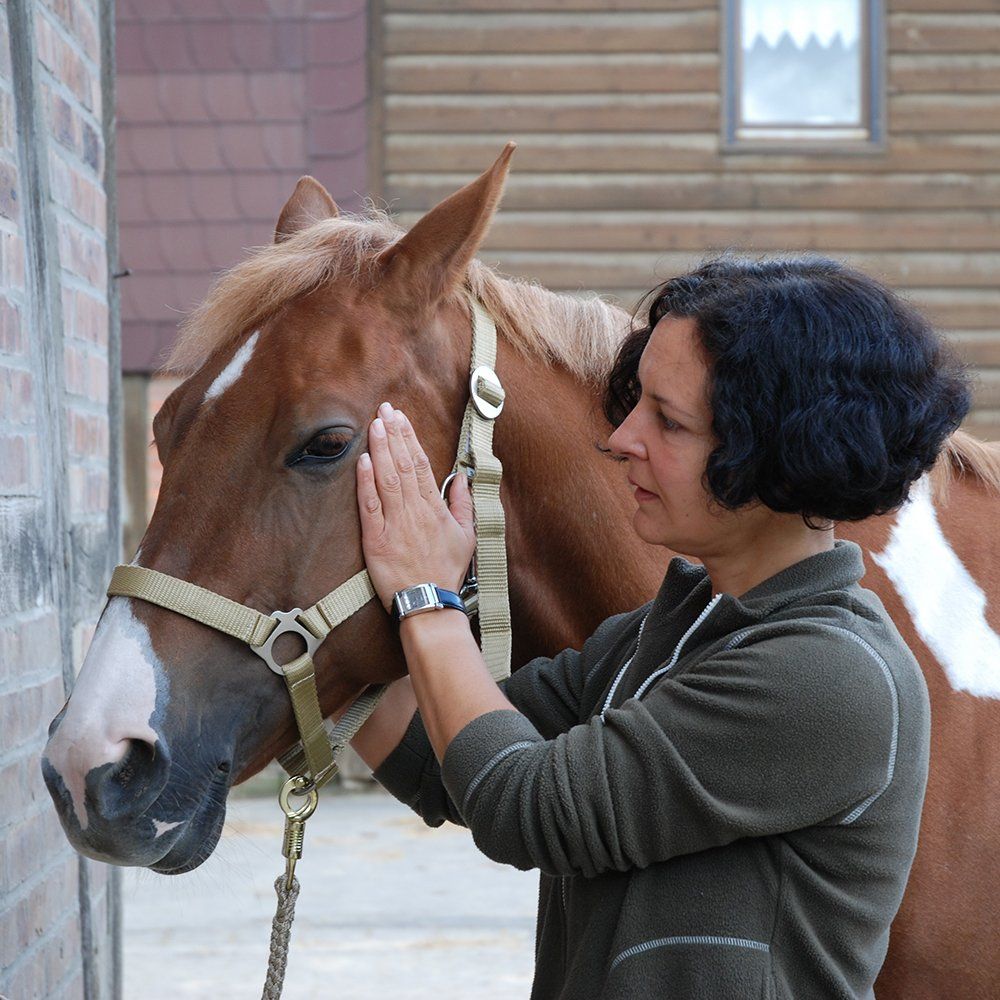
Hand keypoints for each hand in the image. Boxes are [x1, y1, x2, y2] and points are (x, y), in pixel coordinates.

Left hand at [357, 402, 475, 611]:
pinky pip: (370, 506)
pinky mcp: (376, 540)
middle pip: (403, 465)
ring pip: (387, 479)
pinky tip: (362, 460)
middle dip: (393, 434)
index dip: (410, 438)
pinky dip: (366, 482)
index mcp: (435, 508)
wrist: (429, 603)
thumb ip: (463, 504)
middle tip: (384, 409)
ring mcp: (395, 525)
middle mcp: (415, 511)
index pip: (421, 465)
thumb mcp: (467, 537)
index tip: (402, 417)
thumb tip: (461, 477)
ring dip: (381, 449)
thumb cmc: (446, 571)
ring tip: (374, 425)